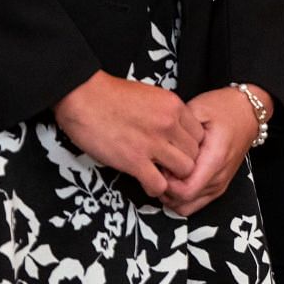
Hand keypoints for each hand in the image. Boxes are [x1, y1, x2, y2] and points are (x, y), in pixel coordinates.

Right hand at [53, 72, 204, 198]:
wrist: (83, 96)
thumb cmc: (111, 95)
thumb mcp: (150, 95)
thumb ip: (166, 112)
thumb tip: (175, 131)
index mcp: (173, 106)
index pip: (200, 134)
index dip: (189, 146)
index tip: (177, 151)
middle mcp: (168, 124)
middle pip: (195, 154)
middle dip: (183, 163)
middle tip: (169, 166)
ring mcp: (153, 143)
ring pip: (184, 171)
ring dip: (173, 177)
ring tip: (160, 175)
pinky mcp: (135, 161)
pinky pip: (159, 185)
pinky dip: (155, 188)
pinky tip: (146, 182)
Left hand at [159, 86, 265, 216]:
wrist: (248, 112)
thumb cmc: (224, 108)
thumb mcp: (198, 109)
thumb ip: (180, 131)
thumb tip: (161, 151)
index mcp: (215, 159)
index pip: (185, 190)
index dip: (166, 184)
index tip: (160, 165)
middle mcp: (219, 178)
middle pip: (184, 202)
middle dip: (166, 190)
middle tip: (159, 169)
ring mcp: (220, 185)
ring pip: (188, 207)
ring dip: (172, 195)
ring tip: (166, 173)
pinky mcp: (218, 187)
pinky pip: (195, 204)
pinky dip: (181, 197)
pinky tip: (175, 179)